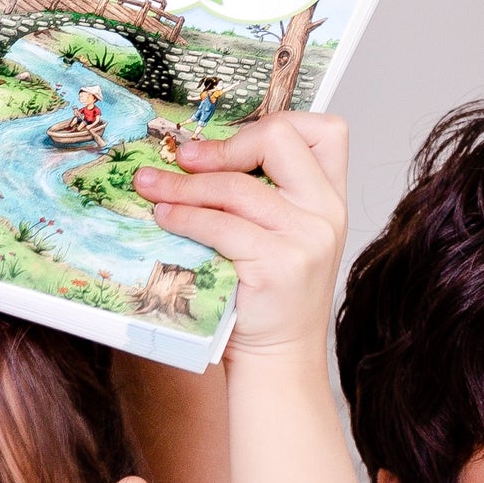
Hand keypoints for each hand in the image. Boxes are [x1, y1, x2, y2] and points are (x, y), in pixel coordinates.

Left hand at [132, 112, 351, 362]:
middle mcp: (326, 213)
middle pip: (279, 140)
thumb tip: (195, 152)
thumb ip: (264, 195)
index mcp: (330, 198)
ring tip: (153, 189)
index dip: (274, 125)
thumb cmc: (269, 295)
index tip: (232, 144)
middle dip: (223, 145)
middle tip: (183, 158)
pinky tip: (165, 219)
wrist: (280, 357)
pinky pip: (219, 226)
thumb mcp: (283, 236)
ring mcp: (306, 239)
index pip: (324, 130)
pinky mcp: (278, 265)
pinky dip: (184, 217)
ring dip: (184, 186)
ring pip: (235, 187)